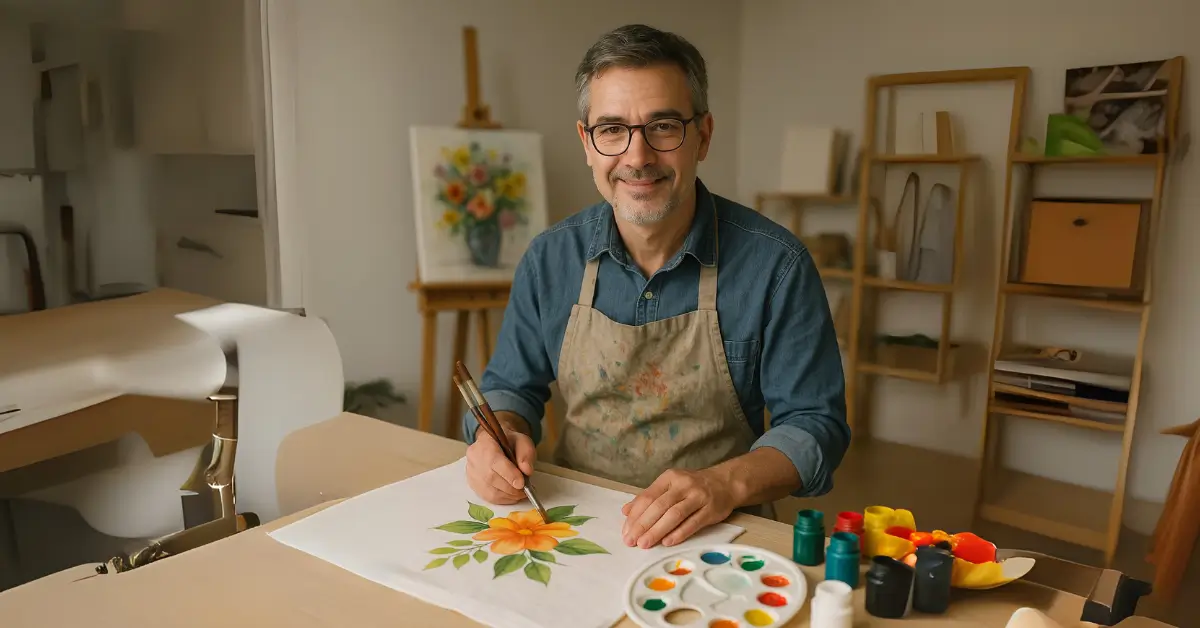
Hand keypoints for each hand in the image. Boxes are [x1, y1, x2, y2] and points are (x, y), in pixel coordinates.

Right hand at [465, 421, 536, 504]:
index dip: (509, 474)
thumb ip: (526, 454)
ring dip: (508, 496)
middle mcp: (474, 458)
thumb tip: (527, 471)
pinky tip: (511, 496)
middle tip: (525, 491)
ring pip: (489, 490)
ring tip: (520, 494)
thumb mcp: (522, 441)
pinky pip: (487, 497)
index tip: (522, 483)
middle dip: (511, 488)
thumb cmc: (509, 442)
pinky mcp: (473, 484)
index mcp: (485, 443)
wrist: (495, 444)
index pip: (494, 461)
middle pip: (491, 478)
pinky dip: (502, 499)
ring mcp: (471, 472)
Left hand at [620, 467, 737, 548]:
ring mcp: (698, 497)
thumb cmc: (692, 487)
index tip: (625, 531)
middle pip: (659, 506)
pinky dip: (679, 533)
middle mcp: (683, 485)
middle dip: (643, 525)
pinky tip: (667, 542)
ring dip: (657, 531)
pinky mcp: (711, 510)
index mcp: (669, 478)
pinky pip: (692, 523)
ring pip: (674, 515)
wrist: (725, 483)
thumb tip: (625, 511)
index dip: (635, 515)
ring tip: (644, 544)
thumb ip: (648, 497)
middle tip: (631, 541)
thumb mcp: (669, 486)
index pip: (648, 497)